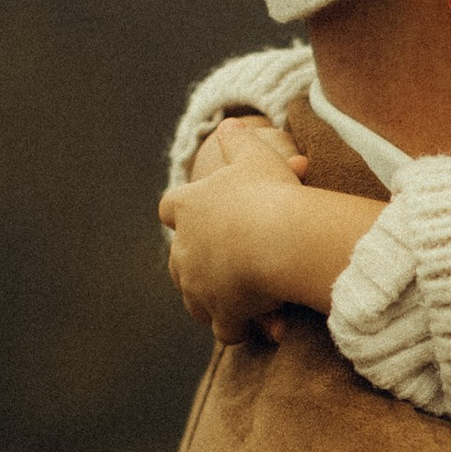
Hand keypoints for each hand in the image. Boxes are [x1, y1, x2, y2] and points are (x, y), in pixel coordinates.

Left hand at [160, 116, 378, 340]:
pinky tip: (254, 326)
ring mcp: (198, 284)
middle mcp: (185, 248)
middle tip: (223, 266)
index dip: (180, 213)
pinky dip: (237, 328)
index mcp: (188, 207)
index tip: (191, 216)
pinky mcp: (219, 311)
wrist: (281, 238)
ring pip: (195, 299)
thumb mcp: (255, 155)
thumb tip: (227, 123)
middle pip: (177, 261)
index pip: (169, 208)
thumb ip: (237, 140)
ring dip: (212, 301)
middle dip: (196, 265)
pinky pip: (223, 328)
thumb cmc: (270, 194)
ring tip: (237, 301)